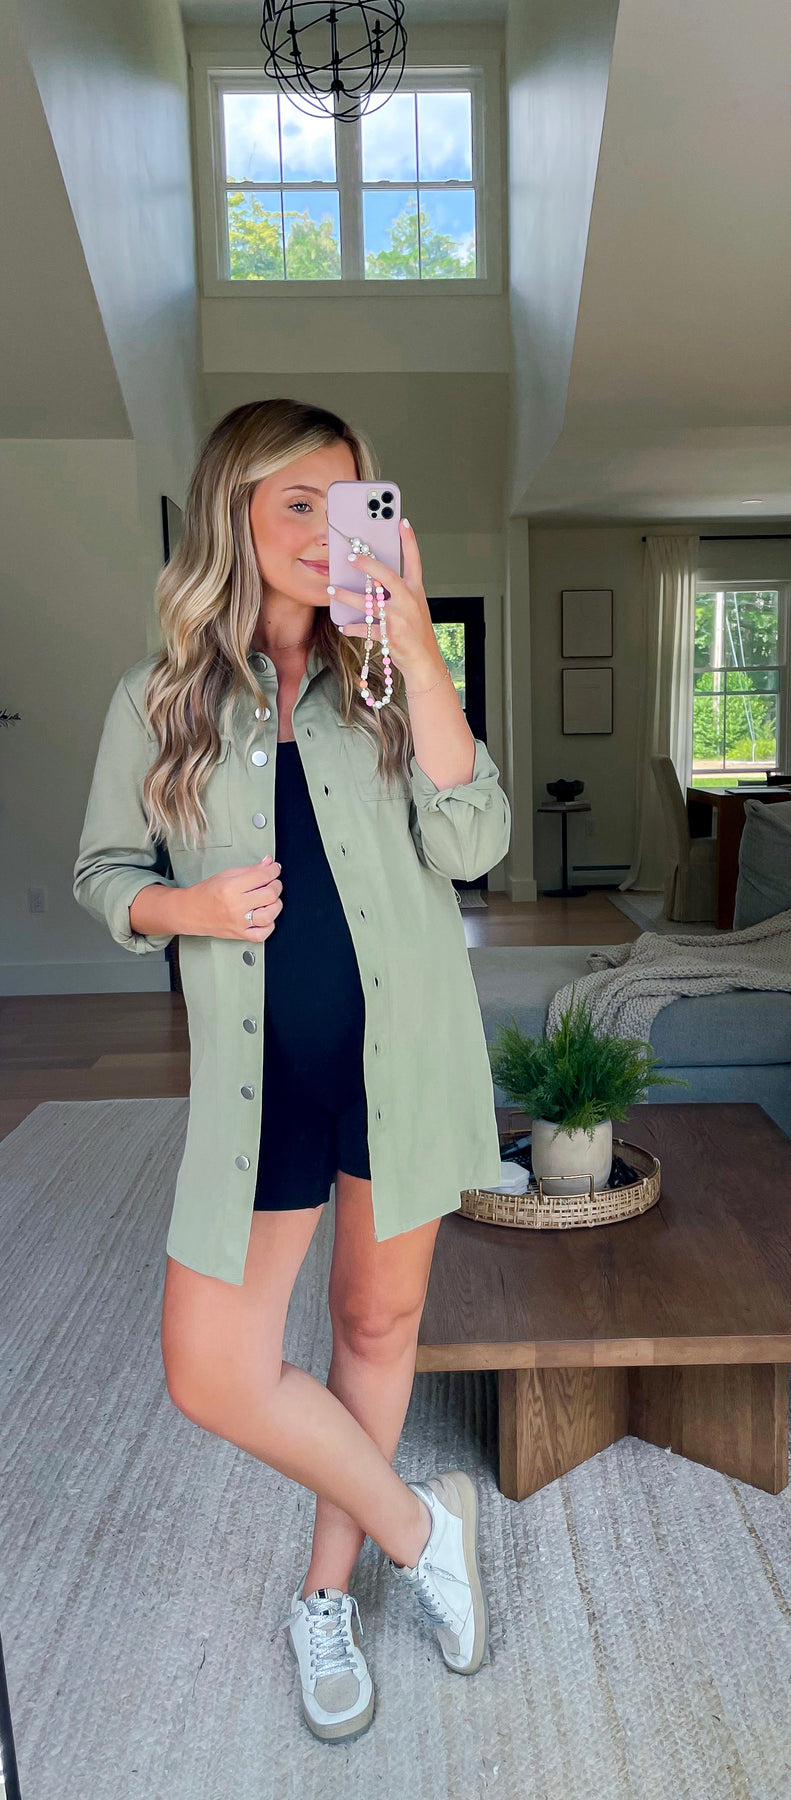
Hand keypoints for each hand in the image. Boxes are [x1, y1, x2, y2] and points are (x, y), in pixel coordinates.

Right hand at [182, 858, 282, 940]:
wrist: (191, 912)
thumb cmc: (206, 893)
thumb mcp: (226, 875)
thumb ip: (250, 870)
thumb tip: (269, 863)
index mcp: (231, 888)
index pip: (263, 876)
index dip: (273, 870)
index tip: (274, 869)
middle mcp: (236, 906)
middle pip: (270, 895)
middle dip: (276, 886)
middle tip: (272, 883)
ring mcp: (239, 923)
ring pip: (270, 915)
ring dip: (275, 905)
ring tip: (269, 900)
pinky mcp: (240, 934)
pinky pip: (263, 933)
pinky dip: (269, 925)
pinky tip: (264, 916)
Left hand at [329, 518, 444, 687]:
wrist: (424, 661)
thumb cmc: (415, 631)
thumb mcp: (413, 606)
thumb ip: (396, 591)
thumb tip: (370, 578)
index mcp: (416, 590)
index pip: (414, 560)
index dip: (409, 540)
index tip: (402, 521)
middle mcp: (409, 601)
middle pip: (387, 576)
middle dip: (367, 565)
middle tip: (350, 557)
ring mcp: (399, 618)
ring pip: (369, 603)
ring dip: (348, 596)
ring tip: (333, 590)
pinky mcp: (389, 635)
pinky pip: (365, 628)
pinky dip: (352, 627)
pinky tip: (343, 625)